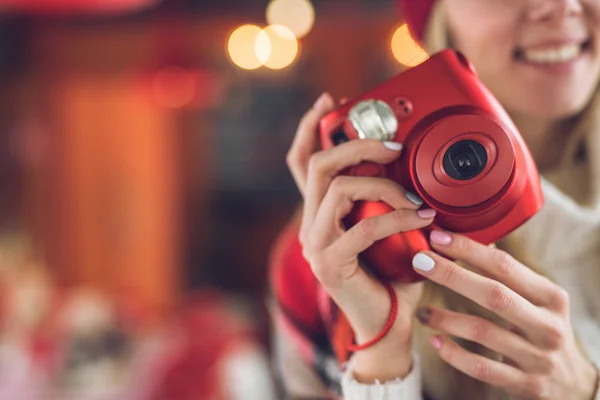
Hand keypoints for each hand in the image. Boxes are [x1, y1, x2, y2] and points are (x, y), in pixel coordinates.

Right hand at [286, 92, 434, 381]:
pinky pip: (365, 225)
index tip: (329, 102)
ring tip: (415, 197)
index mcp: (320, 213)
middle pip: (318, 165)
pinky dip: (398, 217)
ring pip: (339, 188)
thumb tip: (415, 168)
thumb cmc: (392, 276)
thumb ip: (387, 201)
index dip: (309, 129)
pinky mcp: (330, 262)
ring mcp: (316, 243)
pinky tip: (423, 220)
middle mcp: (311, 224)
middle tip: (394, 147)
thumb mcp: (387, 230)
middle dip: (357, 146)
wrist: (387, 325)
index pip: (302, 163)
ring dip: (383, 185)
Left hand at [412, 230, 598, 399]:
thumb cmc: (543, 328)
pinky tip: (435, 341)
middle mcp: (547, 325)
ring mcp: (537, 357)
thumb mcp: (538, 299)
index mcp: (551, 297)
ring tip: (422, 312)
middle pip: (493, 295)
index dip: (469, 250)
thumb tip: (471, 235)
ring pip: (483, 332)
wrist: (572, 383)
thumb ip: (508, 274)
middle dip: (452, 275)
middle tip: (419, 262)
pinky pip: (481, 368)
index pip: (505, 266)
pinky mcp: (525, 385)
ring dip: (445, 318)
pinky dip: (454, 354)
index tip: (438, 237)